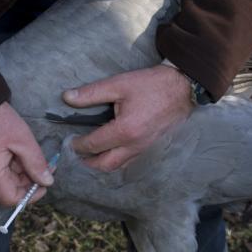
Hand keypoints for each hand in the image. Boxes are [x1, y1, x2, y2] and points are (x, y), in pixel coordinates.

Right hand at [0, 102, 52, 206]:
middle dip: (28, 182)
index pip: (10, 199)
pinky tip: (19, 153)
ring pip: (4, 181)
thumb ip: (36, 163)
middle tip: (44, 166)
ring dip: (21, 173)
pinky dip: (11, 167)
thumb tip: (47, 182)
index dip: (30, 196)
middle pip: (8, 190)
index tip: (44, 184)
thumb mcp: (23, 140)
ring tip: (31, 155)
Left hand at [63, 65, 193, 171]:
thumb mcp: (119, 84)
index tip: (69, 142)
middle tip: (76, 155)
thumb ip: (91, 93)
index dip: (78, 145)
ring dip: (102, 164)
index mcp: (125, 130)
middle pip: (105, 165)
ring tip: (90, 156)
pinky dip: (117, 161)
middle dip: (87, 163)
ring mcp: (145, 149)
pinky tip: (110, 152)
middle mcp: (135, 145)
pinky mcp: (151, 148)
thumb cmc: (151, 85)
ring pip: (118, 166)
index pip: (94, 145)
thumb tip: (67, 98)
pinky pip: (130, 162)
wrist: (183, 88)